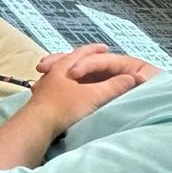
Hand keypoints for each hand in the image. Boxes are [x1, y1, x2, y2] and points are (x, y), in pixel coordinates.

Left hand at [21, 43, 145, 134]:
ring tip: (76, 73)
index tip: (104, 48)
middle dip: (81, 58)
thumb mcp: (94, 96)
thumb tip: (133, 78)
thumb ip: (113, 87)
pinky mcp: (41, 98)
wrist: (38, 124)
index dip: (95, 49)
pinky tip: (65, 92)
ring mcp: (45, 84)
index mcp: (64, 66)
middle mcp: (52, 71)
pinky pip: (54, 85)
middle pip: (67, 59)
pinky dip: (63, 84)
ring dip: (70, 70)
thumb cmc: (66, 107)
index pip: (82, 52)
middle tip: (91, 57)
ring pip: (59, 72)